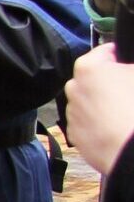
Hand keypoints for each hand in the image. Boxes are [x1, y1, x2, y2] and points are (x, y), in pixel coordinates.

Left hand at [66, 43, 133, 173]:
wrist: (131, 149)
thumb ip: (129, 67)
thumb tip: (127, 69)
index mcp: (88, 67)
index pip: (105, 51)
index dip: (121, 56)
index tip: (128, 62)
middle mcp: (73, 88)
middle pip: (94, 78)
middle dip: (110, 82)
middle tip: (130, 90)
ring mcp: (73, 113)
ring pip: (90, 101)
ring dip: (104, 103)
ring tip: (126, 112)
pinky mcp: (76, 135)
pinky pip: (88, 122)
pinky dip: (99, 123)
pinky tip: (117, 128)